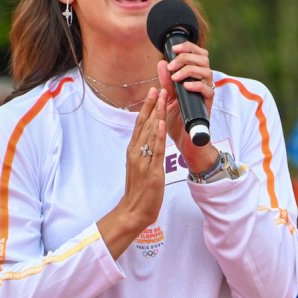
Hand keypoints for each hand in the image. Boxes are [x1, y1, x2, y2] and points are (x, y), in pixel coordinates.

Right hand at [97, 87, 167, 257]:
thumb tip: (151, 138)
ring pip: (151, 133)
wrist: (134, 211)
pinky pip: (156, 150)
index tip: (153, 91)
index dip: (147, 106)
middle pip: (144, 124)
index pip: (140, 124)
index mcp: (133, 150)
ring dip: (158, 113)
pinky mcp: (152, 171)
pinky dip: (159, 135)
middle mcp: (136, 152)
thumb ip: (144, 151)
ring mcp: (143, 161)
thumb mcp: (140, 167)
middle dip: (153, 104)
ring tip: (164, 97)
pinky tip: (163, 122)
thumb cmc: (139, 191)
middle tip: (160, 85)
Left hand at [155, 43, 215, 163]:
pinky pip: (208, 90)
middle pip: (204, 58)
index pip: (197, 53)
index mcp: (194, 76)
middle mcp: (203, 81)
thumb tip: (161, 62)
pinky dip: (196, 86)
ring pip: (206, 71)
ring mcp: (207, 92)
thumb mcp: (167, 97)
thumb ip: (166, 81)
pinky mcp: (208, 104)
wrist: (183, 140)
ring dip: (189, 70)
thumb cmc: (176, 119)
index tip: (172, 49)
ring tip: (175, 77)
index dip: (187, 47)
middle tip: (172, 65)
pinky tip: (185, 87)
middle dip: (186, 57)